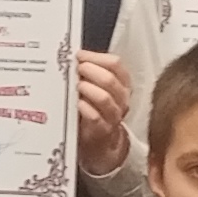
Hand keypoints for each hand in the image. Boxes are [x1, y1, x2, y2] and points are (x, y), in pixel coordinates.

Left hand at [73, 50, 132, 176]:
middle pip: (110, 79)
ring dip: (89, 88)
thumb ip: (91, 73)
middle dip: (91, 70)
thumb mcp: (99, 88)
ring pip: (105, 98)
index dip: (96, 57)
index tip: (80, 56)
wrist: (102, 140)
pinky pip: (95, 117)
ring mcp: (113, 115)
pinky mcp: (102, 130)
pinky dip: (85, 108)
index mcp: (122, 84)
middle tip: (77, 69)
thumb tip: (75, 58)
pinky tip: (78, 103)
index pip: (115, 64)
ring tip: (77, 85)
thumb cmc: (97, 109)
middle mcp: (121, 99)